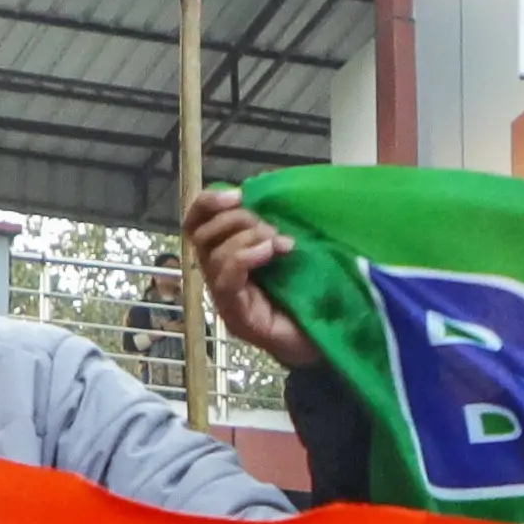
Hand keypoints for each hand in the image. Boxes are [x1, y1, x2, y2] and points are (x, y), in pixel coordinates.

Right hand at [180, 187, 314, 372]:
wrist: (327, 340)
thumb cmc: (309, 294)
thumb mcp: (291, 248)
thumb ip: (273, 221)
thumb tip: (267, 183)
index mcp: (226, 256)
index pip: (196, 222)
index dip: (208, 202)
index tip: (238, 194)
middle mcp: (218, 277)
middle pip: (201, 235)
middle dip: (237, 221)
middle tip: (272, 229)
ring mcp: (225, 299)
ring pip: (213, 255)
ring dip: (248, 239)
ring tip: (280, 245)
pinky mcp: (237, 317)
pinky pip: (226, 279)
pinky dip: (245, 258)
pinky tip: (270, 252)